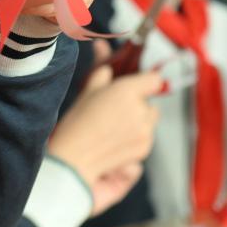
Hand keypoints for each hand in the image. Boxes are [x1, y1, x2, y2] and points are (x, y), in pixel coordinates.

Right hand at [47, 43, 159, 209]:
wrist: (72, 161)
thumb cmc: (75, 125)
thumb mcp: (86, 92)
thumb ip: (101, 73)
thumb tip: (107, 65)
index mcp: (127, 92)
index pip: (154, 80)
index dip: (145, 82)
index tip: (137, 86)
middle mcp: (140, 111)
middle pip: (150, 103)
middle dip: (136, 105)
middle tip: (114, 111)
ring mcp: (145, 133)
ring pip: (149, 121)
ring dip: (138, 122)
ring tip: (113, 129)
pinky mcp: (144, 150)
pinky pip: (146, 138)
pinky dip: (136, 138)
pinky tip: (115, 142)